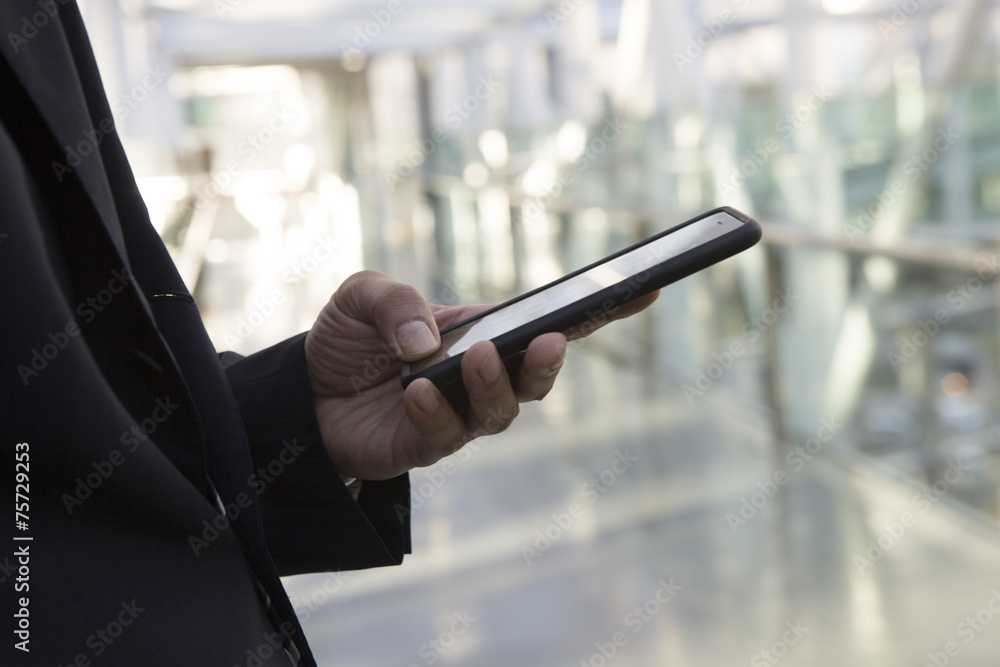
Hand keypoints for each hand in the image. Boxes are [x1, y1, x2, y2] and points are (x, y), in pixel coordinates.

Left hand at [304, 270, 656, 479]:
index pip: (547, 321)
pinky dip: (436, 412)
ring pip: (502, 411)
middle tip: (551, 341)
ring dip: (495, 384)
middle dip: (551, 361)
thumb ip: (395, 301)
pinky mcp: (427, 445)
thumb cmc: (347, 340)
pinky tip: (415, 392)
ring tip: (475, 358)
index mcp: (480, 332)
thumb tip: (430, 338)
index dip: (597, 310)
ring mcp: (458, 415)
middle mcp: (480, 377)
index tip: (643, 289)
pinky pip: (446, 435)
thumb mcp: (362, 297)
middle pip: (538, 375)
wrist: (301, 394)